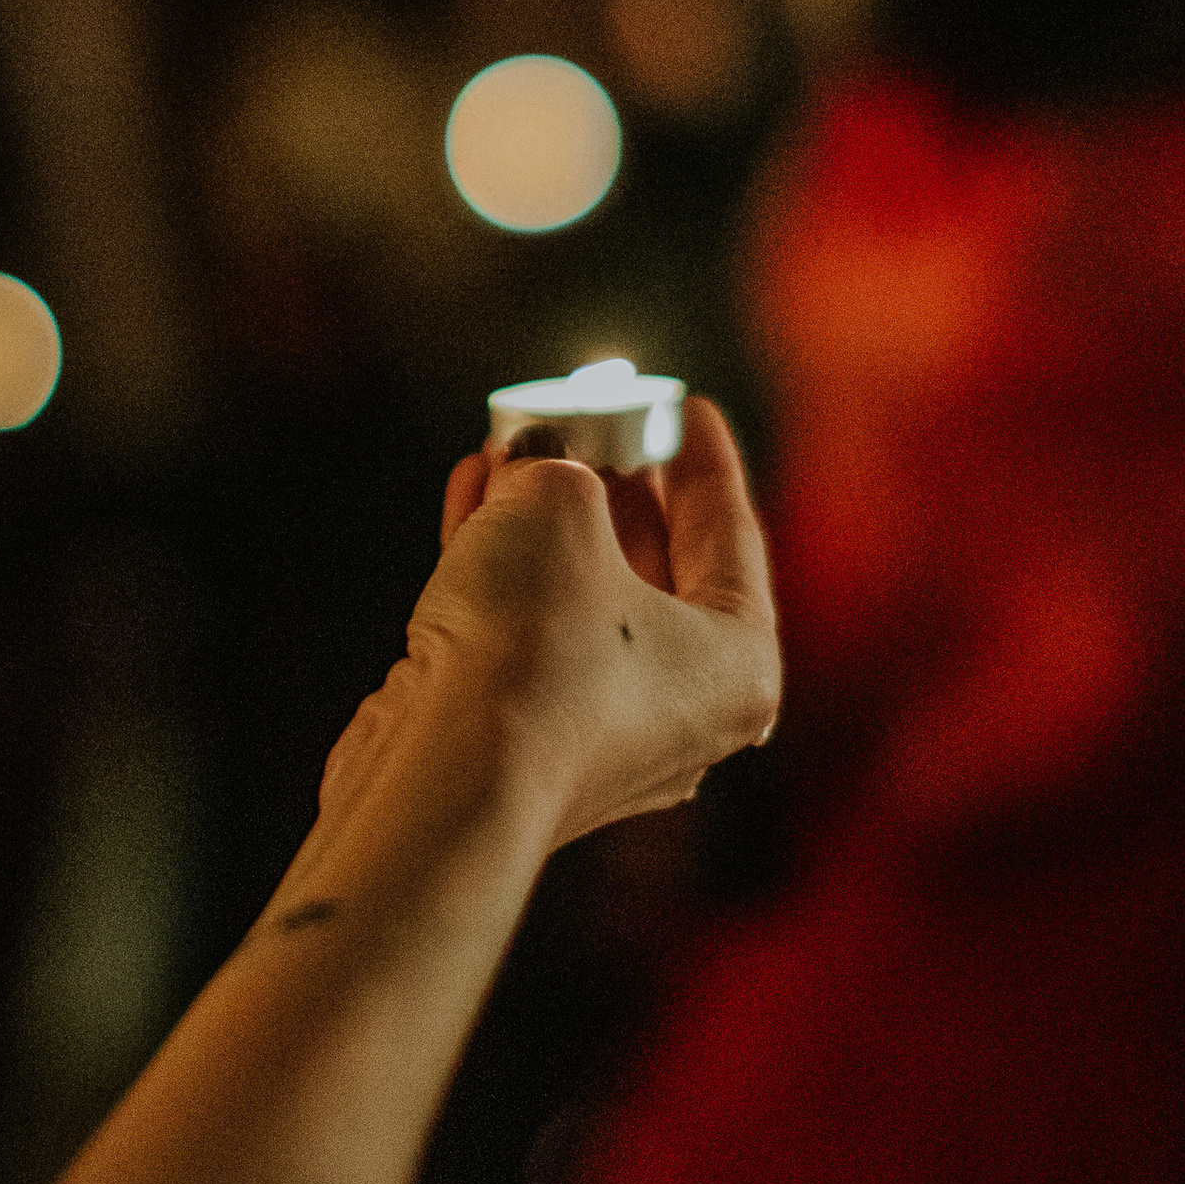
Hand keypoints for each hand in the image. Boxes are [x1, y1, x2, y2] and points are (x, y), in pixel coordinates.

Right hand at [320, 397, 780, 858]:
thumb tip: (535, 458)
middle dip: (611, 484)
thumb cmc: (535, 646)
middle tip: (589, 419)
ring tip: (513, 443)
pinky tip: (473, 490)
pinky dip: (502, 563)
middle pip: (655, 567)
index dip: (705, 457)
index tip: (686, 405)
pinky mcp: (524, 745)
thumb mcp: (557, 505)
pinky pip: (527, 634)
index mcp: (739, 662)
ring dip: (542, 515)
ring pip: (580, 598)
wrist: (445, 778)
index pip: (731, 534)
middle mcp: (683, 711)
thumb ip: (557, 464)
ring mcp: (601, 736)